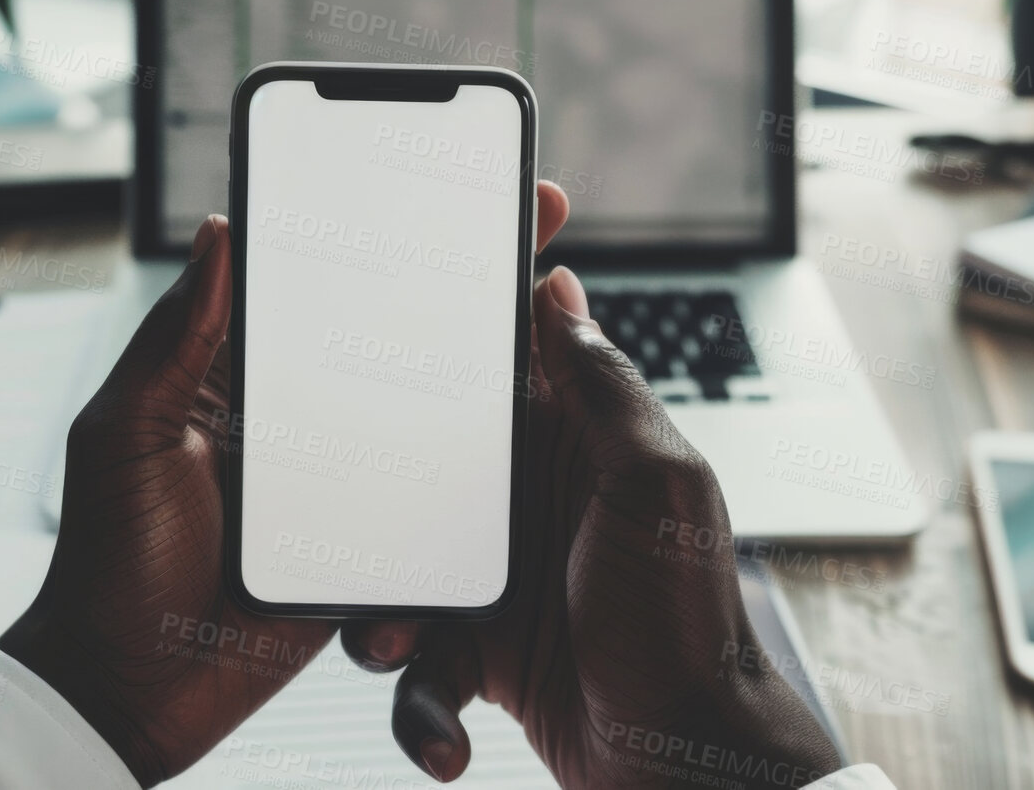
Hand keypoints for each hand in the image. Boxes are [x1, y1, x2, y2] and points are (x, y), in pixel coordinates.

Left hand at [0, 184, 570, 786]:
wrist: (131, 691)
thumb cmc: (107, 562)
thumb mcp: (130, 433)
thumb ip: (175, 339)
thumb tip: (217, 229)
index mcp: (238, 374)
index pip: (316, 282)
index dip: (376, 228)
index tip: (436, 176)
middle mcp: (297, 415)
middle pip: (390, 332)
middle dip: (459, 278)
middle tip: (529, 221)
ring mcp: (338, 479)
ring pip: (424, 408)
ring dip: (484, 367)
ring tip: (548, 313)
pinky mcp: (367, 543)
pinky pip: (431, 497)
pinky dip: (478, 469)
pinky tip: (530, 430)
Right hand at [338, 268, 843, 788]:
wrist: (682, 765)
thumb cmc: (688, 627)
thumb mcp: (656, 488)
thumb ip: (605, 391)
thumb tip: (559, 290)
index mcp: (571, 445)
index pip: (502, 368)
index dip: (445, 338)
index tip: (379, 315)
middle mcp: (526, 503)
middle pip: (416, 469)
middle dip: (370, 499)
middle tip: (345, 516)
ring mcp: (497, 578)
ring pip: (396, 571)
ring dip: (381, 614)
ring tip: (390, 641)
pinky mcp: (477, 651)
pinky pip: (415, 666)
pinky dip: (419, 708)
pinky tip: (444, 740)